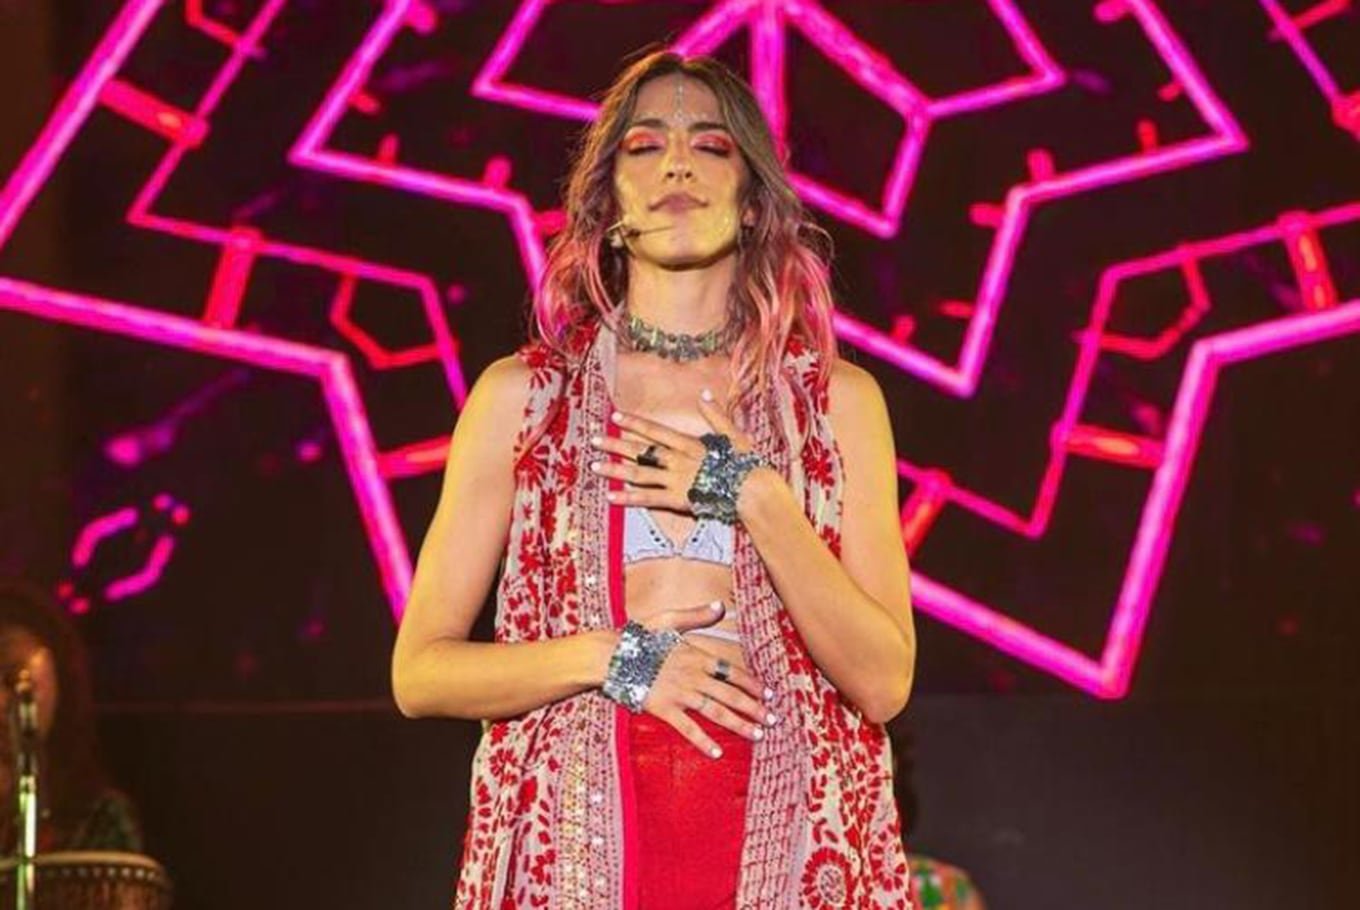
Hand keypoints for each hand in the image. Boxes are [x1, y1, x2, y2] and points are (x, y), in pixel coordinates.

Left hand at [587, 390, 759, 511]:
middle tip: (592, 439)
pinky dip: (628, 498)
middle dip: (615, 444)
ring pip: (640, 473)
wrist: (753, 491)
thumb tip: (704, 394)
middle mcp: (678, 460)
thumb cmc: (746, 463)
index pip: (656, 431)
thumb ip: (716, 415)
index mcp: (689, 443)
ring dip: (615, 470)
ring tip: (594, 467)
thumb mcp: (733, 434)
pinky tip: (610, 497)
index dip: (634, 423)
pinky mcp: (678, 500)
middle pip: (641, 450)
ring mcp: (676, 480)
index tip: (615, 417)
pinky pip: (648, 499)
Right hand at [638, 600, 778, 756]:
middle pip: (730, 694)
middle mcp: (693, 676)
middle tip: (772, 720)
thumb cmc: (637, 637)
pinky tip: (716, 752)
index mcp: (696, 656)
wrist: (609, 656)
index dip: (752, 684)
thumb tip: (720, 606)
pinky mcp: (663, 709)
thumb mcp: (668, 619)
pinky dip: (702, 741)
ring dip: (738, 724)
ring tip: (757, 735)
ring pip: (715, 711)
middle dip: (754, 707)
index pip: (732, 672)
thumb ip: (696, 616)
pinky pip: (687, 728)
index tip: (768, 694)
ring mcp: (679, 694)